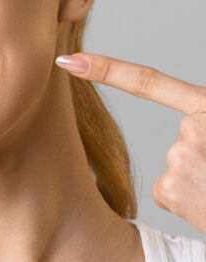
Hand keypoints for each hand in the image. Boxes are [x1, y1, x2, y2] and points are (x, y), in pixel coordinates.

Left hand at [56, 53, 205, 233]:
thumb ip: (205, 127)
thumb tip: (190, 130)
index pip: (149, 82)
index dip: (106, 69)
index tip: (68, 61)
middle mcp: (194, 127)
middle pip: (181, 141)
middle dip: (201, 159)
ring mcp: (180, 156)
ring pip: (176, 167)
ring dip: (198, 181)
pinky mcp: (171, 187)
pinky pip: (171, 192)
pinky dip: (188, 200)